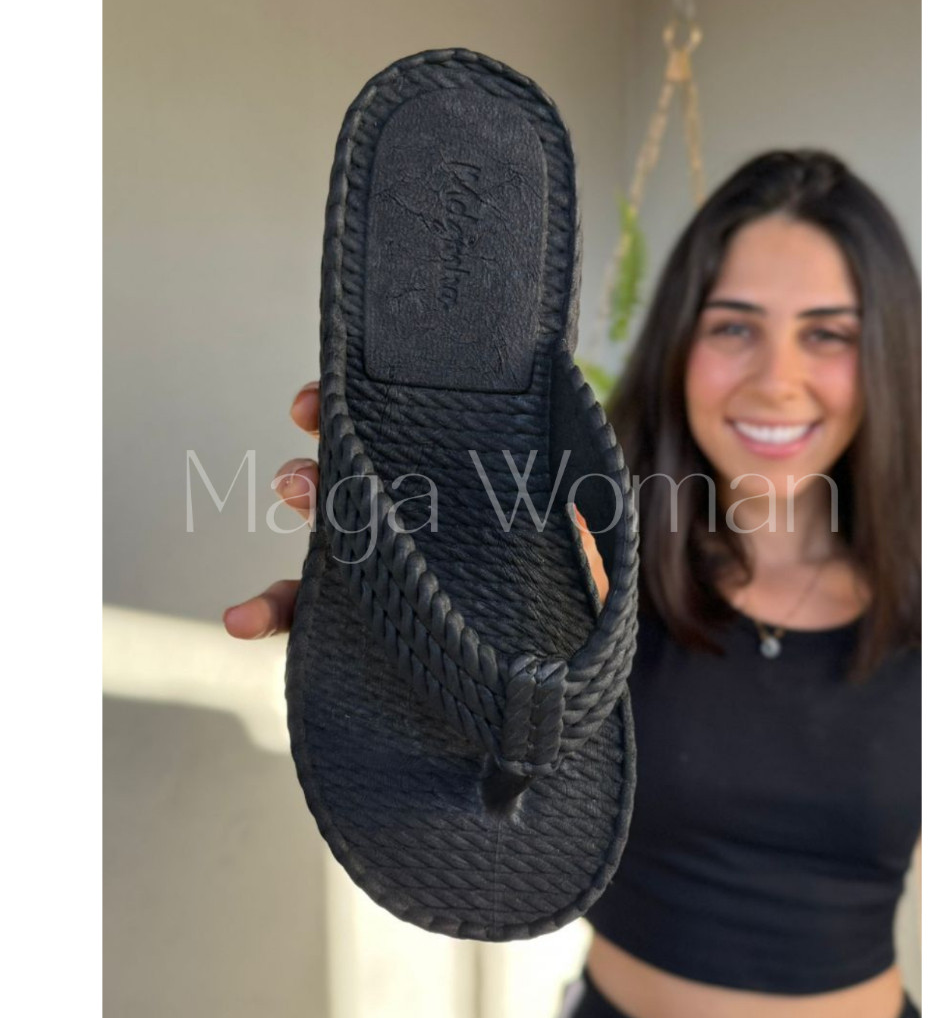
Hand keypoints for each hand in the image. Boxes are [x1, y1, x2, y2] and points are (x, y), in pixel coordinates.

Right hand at [222, 381, 610, 637]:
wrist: (560, 664)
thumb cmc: (566, 581)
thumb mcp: (576, 517)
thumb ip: (567, 468)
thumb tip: (565, 400)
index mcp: (448, 484)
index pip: (393, 436)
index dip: (349, 411)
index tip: (317, 401)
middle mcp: (409, 517)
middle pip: (351, 472)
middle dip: (324, 448)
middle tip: (319, 450)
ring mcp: (383, 567)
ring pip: (324, 530)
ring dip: (297, 503)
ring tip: (294, 492)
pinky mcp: (364, 626)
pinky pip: (306, 616)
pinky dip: (266, 612)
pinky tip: (238, 618)